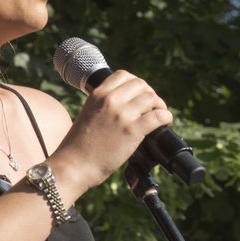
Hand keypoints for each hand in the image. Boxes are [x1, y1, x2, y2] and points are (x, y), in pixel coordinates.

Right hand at [55, 70, 173, 188]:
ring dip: (159, 105)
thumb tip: (124, 106)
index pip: (124, 75)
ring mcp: (122, 114)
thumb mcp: (88, 114)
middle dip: (149, 94)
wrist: (74, 165)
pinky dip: (165, 117)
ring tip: (158, 115)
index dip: (136, 84)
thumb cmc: (79, 146)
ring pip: (151, 98)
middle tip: (151, 107)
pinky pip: (158, 116)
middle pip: (141, 84)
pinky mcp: (132, 130)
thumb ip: (103, 106)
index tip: (139, 95)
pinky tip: (164, 122)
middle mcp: (110, 100)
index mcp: (98, 94)